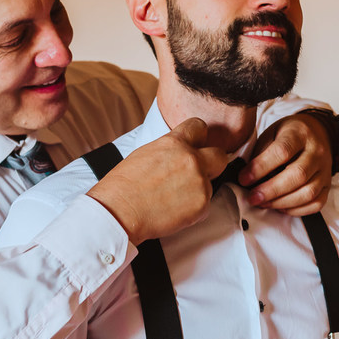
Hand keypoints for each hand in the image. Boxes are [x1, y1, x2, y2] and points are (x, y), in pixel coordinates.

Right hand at [86, 117, 232, 243]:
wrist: (119, 212)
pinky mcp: (202, 205)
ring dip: (197, 191)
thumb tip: (178, 154)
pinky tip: (174, 211)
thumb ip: (169, 151)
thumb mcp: (146, 154)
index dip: (198, 138)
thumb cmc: (124, 186)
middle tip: (196, 174)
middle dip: (212, 164)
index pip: (199, 127)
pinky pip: (205, 206)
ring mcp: (199, 182)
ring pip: (210, 185)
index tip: (196, 146)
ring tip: (173, 199)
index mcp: (175, 143)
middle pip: (219, 155)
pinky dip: (193, 210)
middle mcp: (191, 160)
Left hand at [239, 111, 331, 215]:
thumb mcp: (271, 133)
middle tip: (252, 197)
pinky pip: (316, 203)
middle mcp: (317, 151)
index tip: (244, 179)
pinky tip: (280, 206)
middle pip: (298, 174)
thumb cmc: (288, 135)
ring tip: (263, 203)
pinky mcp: (328, 185)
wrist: (315, 133)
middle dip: (271, 190)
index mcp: (300, 133)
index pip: (282, 151)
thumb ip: (260, 153)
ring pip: (308, 192)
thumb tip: (246, 178)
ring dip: (282, 202)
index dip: (261, 167)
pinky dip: (296, 210)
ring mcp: (325, 169)